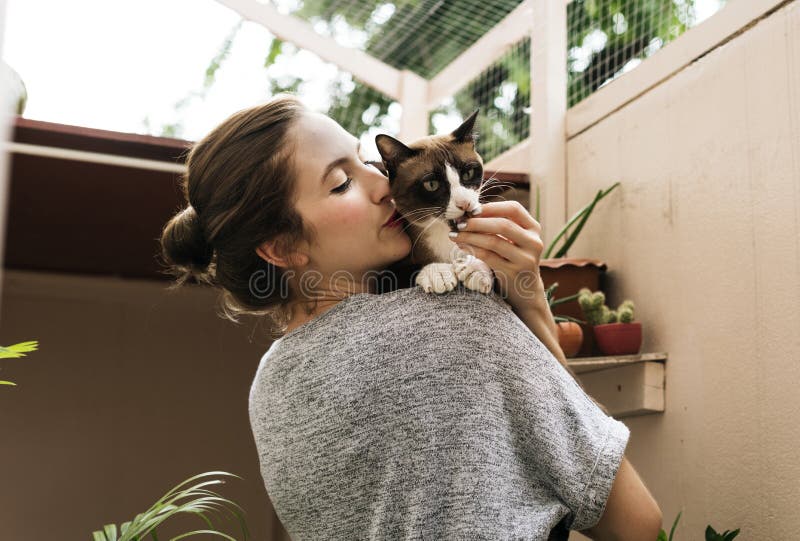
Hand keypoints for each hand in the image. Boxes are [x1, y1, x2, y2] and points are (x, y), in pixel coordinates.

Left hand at [450, 200, 545, 315]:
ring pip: (494, 241)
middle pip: (503, 225)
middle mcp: (534, 242)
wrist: (526, 289)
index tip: (472, 210)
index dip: (491, 207)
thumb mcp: (513, 239)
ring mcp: (525, 259)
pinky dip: (472, 249)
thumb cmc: (513, 258)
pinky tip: (462, 246)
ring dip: (470, 236)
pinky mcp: (513, 273)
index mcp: (533, 228)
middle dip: (477, 222)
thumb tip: (468, 213)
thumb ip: (498, 225)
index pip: (514, 209)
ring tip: (455, 234)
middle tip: (459, 223)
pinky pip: (488, 257)